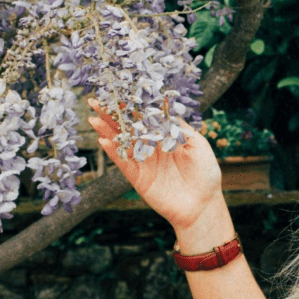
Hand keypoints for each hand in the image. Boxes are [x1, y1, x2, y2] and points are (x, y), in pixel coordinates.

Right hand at [87, 99, 224, 234]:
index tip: (119, 93)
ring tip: (93, 118)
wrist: (203, 204)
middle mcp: (151, 148)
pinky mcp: (138, 178)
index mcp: (165, 137)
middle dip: (112, 115)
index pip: (144, 118)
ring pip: (121, 143)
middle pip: (128, 128)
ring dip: (107, 131)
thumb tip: (164, 106)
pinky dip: (113, 152)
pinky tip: (103, 140)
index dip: (131, 106)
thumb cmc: (205, 173)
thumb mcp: (197, 144)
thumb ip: (179, 126)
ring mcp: (143, 163)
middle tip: (96, 100)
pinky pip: (122, 162)